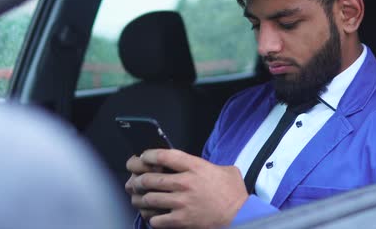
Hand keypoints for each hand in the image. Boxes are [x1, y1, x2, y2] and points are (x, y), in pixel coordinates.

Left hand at [129, 149, 247, 228]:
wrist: (240, 216)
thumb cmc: (234, 194)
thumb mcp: (226, 170)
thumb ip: (209, 164)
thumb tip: (199, 165)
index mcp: (195, 167)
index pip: (164, 156)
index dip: (149, 155)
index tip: (143, 157)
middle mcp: (185, 183)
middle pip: (150, 178)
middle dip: (138, 180)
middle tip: (135, 181)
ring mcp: (182, 202)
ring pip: (149, 199)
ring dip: (140, 199)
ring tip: (138, 199)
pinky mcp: (181, 220)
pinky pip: (156, 220)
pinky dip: (151, 219)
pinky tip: (152, 217)